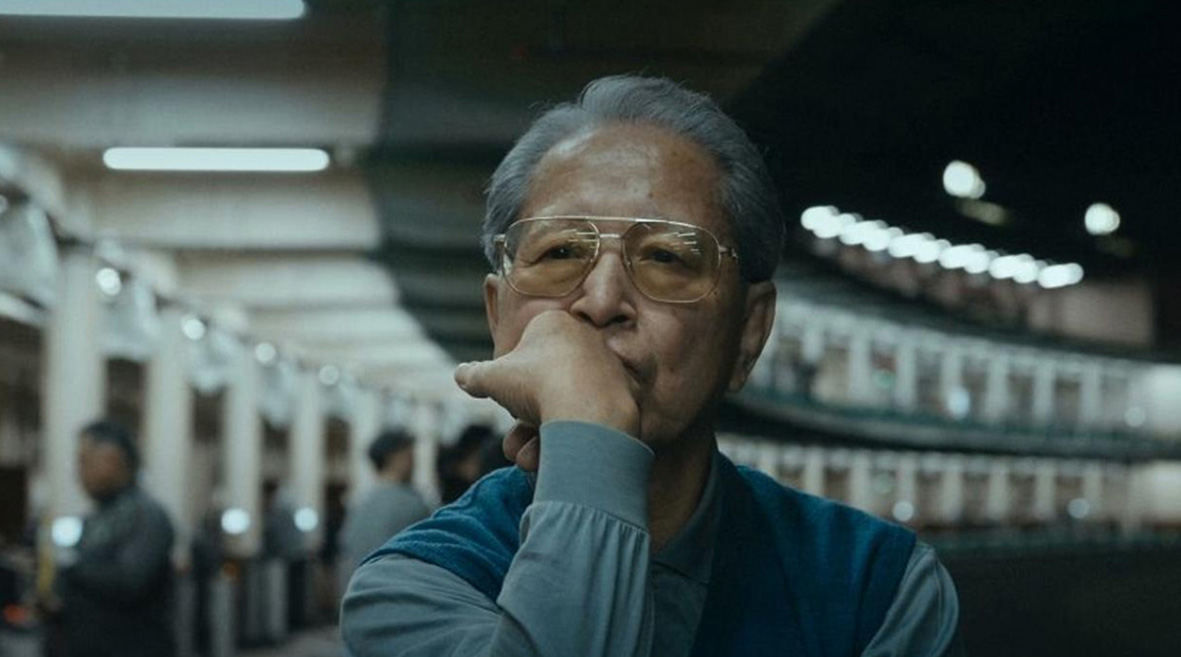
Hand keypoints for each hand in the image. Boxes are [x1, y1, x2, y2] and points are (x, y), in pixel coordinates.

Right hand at [455, 311, 639, 469]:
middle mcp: (587, 339)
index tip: (508, 399)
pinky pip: (591, 415)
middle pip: (547, 382)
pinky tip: (556, 457)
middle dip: (526, 418)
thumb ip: (473, 375)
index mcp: (556, 324)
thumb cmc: (536, 385)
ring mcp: (609, 367)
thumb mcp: (492, 378)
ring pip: (567, 403)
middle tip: (515, 445)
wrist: (587, 413)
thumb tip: (461, 374)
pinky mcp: (625, 395)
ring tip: (528, 459)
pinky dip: (573, 437)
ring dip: (544, 436)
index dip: (512, 379)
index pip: (527, 349)